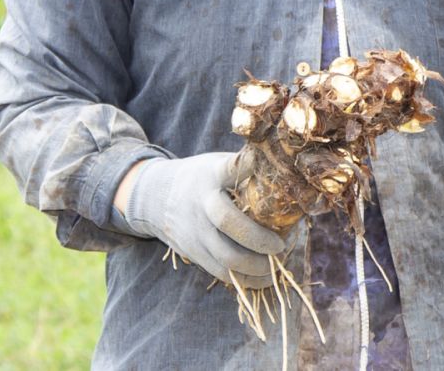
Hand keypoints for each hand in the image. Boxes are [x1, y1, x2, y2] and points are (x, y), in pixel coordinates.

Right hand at [117, 152, 287, 288]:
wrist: (155, 197)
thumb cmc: (201, 179)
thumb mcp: (217, 164)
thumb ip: (243, 169)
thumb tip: (288, 168)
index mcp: (211, 176)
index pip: (229, 169)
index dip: (248, 168)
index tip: (269, 173)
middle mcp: (201, 204)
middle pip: (228, 222)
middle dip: (259, 238)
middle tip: (282, 246)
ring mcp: (195, 231)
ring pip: (225, 256)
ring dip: (256, 266)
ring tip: (276, 266)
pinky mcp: (194, 253)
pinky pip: (220, 272)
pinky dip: (245, 280)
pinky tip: (264, 278)